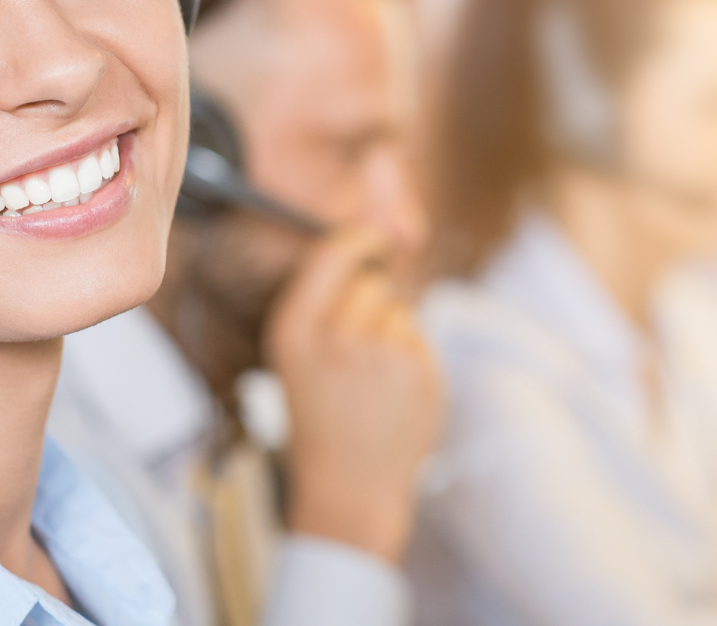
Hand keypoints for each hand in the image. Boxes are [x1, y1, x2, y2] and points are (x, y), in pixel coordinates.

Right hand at [263, 227, 442, 561]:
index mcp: (294, 331)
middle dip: (372, 303)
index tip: (372, 239)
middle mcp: (336, 338)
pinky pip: (421, 340)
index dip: (357, 239)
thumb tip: (377, 230)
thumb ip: (323, 294)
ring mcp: (383, 356)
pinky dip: (413, 359)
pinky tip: (393, 394)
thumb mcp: (295, 354)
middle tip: (360, 348)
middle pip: (374, 283)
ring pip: (402, 310)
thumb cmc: (319, 413)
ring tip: (374, 379)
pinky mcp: (421, 375)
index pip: (332, 255)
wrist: (349, 487)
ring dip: (393, 332)